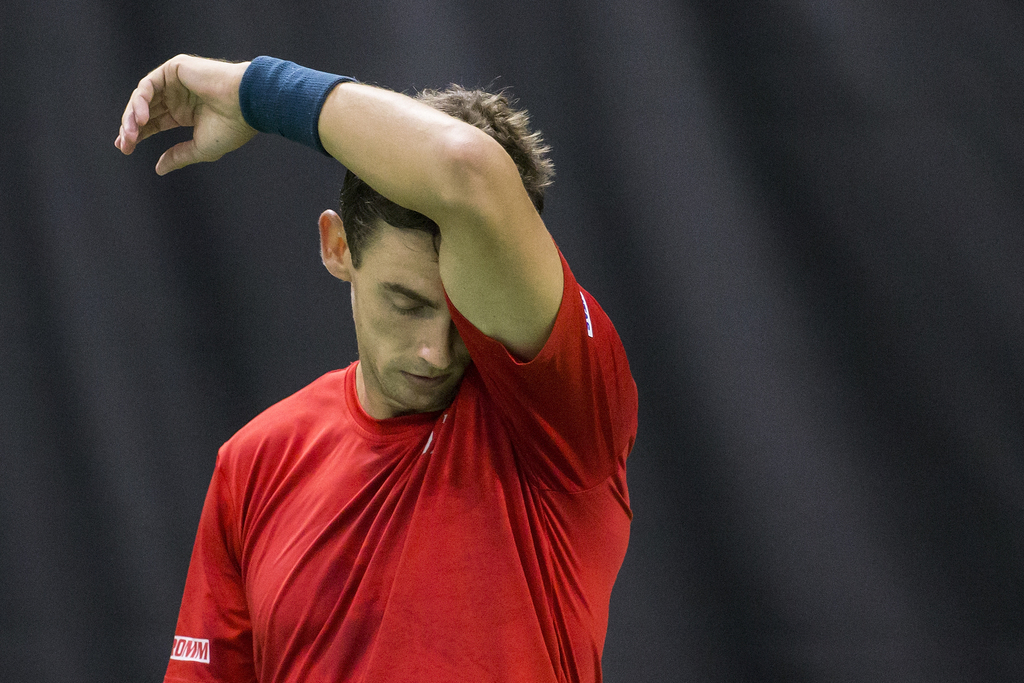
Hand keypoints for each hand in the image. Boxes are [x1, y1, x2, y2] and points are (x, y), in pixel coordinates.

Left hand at [115, 55, 256, 174]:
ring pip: (143, 97)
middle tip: (125, 145)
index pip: (155, 122)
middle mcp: (179, 96)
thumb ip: (178, 156)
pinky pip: (149, 85)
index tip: (125, 148)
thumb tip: (159, 169)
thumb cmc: (231, 127)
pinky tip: (143, 119)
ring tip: (132, 134)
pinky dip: (141, 101)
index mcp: (187, 113)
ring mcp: (176, 81)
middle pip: (146, 111)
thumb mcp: (200, 148)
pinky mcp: (175, 68)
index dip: (139, 134)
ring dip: (133, 116)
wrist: (246, 105)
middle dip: (131, 127)